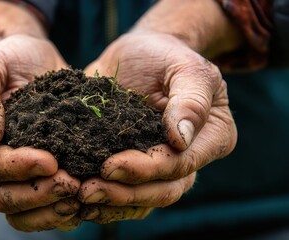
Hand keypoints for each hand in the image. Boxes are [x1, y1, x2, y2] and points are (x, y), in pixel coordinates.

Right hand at [0, 35, 81, 230]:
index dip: (14, 168)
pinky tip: (80, 203)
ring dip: (48, 208)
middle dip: (34, 193)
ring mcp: (5, 174)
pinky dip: (57, 212)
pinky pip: (37, 208)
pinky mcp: (30, 176)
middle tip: (69, 183)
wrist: (30, 61)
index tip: (49, 161)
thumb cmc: (5, 60)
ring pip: (17, 210)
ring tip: (78, 196)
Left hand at [80, 32, 236, 223]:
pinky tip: (77, 199)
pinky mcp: (135, 164)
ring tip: (80, 197)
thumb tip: (182, 139)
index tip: (109, 165)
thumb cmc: (165, 56)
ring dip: (112, 202)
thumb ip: (191, 99)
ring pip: (143, 199)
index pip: (181, 164)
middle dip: (125, 194)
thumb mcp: (185, 66)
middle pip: (163, 190)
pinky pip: (125, 191)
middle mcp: (189, 158)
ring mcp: (161, 165)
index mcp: (211, 137)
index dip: (146, 169)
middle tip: (88, 192)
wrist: (139, 54)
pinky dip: (104, 199)